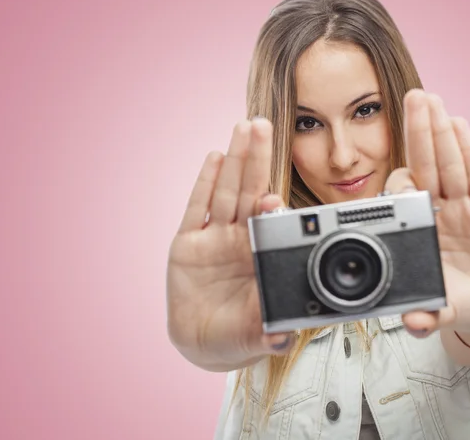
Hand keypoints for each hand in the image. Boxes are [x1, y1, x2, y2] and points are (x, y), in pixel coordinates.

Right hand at [166, 118, 294, 371]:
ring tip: (242, 129)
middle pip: (248, 193)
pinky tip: (214, 158)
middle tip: (263, 126)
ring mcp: (214, 238)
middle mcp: (239, 239)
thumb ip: (268, 331)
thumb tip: (282, 338)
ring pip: (225, 192)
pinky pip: (196, 209)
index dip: (270, 205)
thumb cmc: (236, 334)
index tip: (274, 197)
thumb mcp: (254, 333)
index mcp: (259, 255)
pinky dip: (204, 184)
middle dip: (255, 160)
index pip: (268, 222)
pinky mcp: (187, 243)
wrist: (203, 342)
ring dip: (234, 161)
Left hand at [384, 89, 469, 338]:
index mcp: (420, 230)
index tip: (390, 169)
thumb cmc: (457, 297)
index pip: (405, 198)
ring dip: (440, 133)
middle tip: (411, 99)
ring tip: (431, 101)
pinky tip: (459, 126)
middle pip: (426, 166)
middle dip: (419, 133)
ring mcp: (464, 207)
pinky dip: (469, 152)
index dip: (398, 181)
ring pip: (450, 164)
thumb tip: (413, 325)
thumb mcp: (440, 308)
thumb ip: (427, 314)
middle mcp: (440, 212)